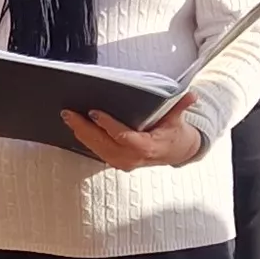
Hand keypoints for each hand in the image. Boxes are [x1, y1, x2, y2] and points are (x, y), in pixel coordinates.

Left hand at [64, 105, 203, 170]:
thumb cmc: (175, 133)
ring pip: (96, 149)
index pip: (124, 136)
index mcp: (147, 147)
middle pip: (103, 144)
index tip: (94, 113)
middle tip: (69, 113)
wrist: (177, 152)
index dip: (108, 125)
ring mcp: (123, 162)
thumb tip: (192, 96)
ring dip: (80, 134)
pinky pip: (97, 151)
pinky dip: (85, 140)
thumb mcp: (178, 119)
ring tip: (68, 117)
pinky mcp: (116, 162)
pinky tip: (75, 127)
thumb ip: (181, 106)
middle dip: (84, 128)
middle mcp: (132, 158)